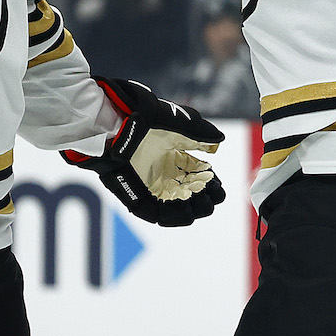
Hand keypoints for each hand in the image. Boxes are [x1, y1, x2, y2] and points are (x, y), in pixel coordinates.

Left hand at [65, 77, 226, 225]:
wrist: (116, 124)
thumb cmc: (145, 118)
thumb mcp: (179, 123)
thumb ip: (199, 133)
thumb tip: (218, 143)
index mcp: (172, 155)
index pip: (196, 175)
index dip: (210, 182)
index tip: (218, 184)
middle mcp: (161, 171)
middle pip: (188, 193)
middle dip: (205, 197)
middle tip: (214, 196)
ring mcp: (148, 184)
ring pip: (174, 205)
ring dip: (192, 209)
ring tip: (204, 207)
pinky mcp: (135, 194)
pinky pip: (153, 213)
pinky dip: (171, 217)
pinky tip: (187, 215)